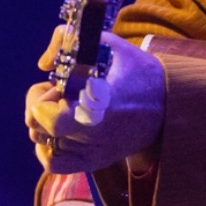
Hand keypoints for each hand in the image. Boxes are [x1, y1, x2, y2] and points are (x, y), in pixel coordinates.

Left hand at [26, 33, 164, 173]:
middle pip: (37, 127)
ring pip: (40, 142)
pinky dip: (46, 148)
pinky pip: (53, 164)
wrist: (168, 105)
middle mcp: (93, 133)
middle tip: (60, 94)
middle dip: (40, 104)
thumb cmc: (137, 72)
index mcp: (98, 105)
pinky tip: (59, 133)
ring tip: (65, 109)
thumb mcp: (107, 44)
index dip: (43, 98)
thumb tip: (43, 64)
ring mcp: (92, 152)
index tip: (58, 85)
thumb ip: (68, 40)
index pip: (49, 117)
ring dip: (43, 122)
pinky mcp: (94, 162)